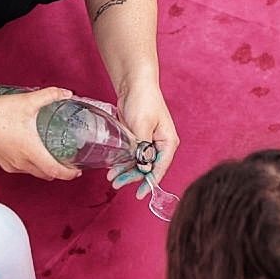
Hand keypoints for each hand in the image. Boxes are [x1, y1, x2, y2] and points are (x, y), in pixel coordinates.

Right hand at [0, 87, 82, 181]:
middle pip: (46, 175)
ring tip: (52, 157)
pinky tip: (32, 152)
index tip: (77, 171)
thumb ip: (51, 96)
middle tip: (68, 163)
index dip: (69, 174)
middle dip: (59, 171)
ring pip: (34, 173)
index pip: (55, 171)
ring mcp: (11, 164)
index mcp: (30, 150)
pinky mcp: (3, 162)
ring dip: (45, 169)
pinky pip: (22, 169)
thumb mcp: (29, 101)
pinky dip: (31, 165)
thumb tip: (66, 93)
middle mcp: (21, 161)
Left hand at [110, 80, 178, 197]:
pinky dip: (123, 162)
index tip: (140, 194)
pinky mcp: (137, 139)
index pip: (160, 167)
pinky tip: (113, 168)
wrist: (134, 84)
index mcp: (167, 143)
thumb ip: (143, 148)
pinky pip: (131, 156)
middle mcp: (160, 145)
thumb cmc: (143, 101)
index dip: (150, 182)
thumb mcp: (142, 125)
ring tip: (112, 177)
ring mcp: (148, 143)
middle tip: (117, 183)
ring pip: (138, 164)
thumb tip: (144, 168)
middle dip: (133, 177)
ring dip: (126, 171)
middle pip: (148, 168)